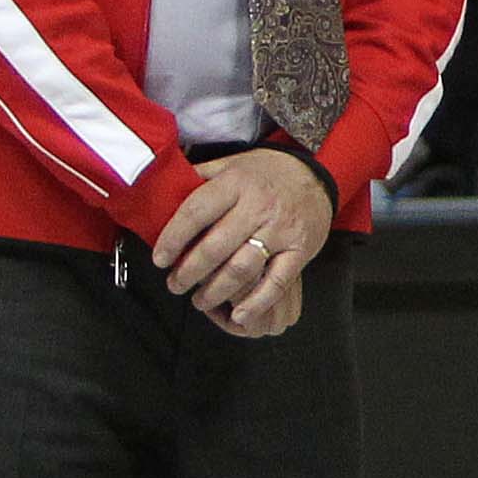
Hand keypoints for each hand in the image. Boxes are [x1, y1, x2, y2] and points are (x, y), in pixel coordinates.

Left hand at [151, 147, 330, 334]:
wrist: (316, 175)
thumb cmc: (267, 172)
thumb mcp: (231, 163)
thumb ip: (199, 177)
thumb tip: (162, 192)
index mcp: (236, 183)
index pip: (195, 213)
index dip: (173, 239)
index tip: (160, 259)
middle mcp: (259, 206)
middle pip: (215, 247)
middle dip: (189, 272)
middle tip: (175, 284)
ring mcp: (281, 230)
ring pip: (241, 269)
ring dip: (215, 291)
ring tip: (200, 300)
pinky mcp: (300, 250)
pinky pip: (277, 281)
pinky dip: (257, 302)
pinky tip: (240, 314)